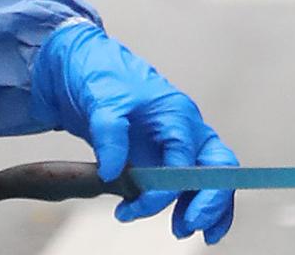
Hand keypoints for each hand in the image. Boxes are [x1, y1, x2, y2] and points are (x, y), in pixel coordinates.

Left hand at [30, 22, 236, 243]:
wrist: (78, 65)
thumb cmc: (97, 73)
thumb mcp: (100, 98)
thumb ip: (109, 133)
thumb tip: (114, 171)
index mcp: (176, 113)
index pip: (185, 160)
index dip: (166, 189)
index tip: (139, 206)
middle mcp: (184, 129)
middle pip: (217, 168)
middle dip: (209, 201)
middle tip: (186, 226)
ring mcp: (176, 143)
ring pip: (209, 179)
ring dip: (202, 207)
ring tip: (181, 229)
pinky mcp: (162, 154)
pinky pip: (188, 182)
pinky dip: (189, 203)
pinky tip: (178, 221)